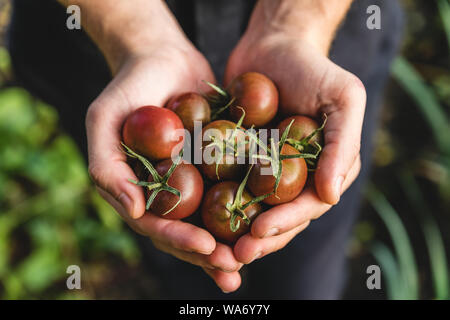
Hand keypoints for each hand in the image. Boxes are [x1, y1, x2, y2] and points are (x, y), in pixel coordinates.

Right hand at [77, 0, 242, 292]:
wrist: (163, 57)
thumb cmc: (129, 85)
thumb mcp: (104, 118)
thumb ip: (107, 165)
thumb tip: (134, 211)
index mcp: (137, 190)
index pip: (155, 225)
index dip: (178, 239)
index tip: (206, 246)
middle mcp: (165, 191)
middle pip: (186, 230)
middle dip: (208, 252)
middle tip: (233, 266)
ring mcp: (191, 180)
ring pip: (211, 219)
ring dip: (229, 243)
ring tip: (248, 260)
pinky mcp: (217, 165)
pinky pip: (232, 189)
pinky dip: (247, 208)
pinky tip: (267, 223)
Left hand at [224, 0, 364, 263]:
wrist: (273, 45)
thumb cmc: (313, 68)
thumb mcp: (343, 98)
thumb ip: (343, 145)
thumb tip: (331, 196)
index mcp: (325, 170)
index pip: (308, 207)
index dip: (285, 223)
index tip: (259, 232)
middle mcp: (297, 177)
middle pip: (279, 217)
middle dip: (258, 238)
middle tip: (234, 255)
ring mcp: (267, 171)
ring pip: (252, 210)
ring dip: (235, 231)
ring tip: (215, 249)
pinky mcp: (240, 160)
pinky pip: (228, 185)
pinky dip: (216, 203)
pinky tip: (198, 218)